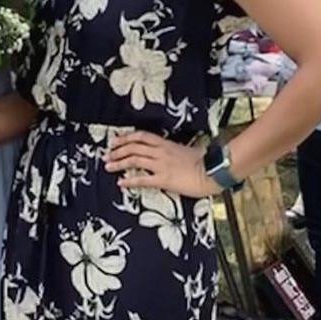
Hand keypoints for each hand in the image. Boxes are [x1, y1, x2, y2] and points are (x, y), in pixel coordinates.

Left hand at [104, 131, 220, 197]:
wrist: (214, 171)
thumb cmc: (205, 162)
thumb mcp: (187, 151)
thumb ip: (175, 151)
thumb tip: (170, 152)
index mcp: (166, 144)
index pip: (141, 136)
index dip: (126, 138)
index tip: (115, 141)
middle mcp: (161, 152)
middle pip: (134, 147)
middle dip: (118, 151)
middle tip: (107, 155)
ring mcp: (161, 165)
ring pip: (134, 160)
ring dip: (119, 163)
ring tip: (108, 166)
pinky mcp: (163, 179)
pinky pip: (142, 179)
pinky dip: (129, 181)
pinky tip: (121, 183)